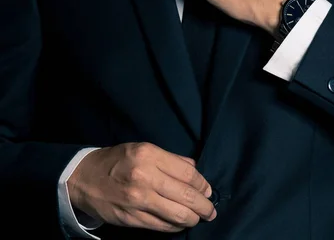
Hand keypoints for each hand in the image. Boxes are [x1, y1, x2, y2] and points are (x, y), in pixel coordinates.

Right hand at [68, 142, 215, 232]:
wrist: (82, 178)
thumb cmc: (117, 161)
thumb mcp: (143, 149)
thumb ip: (171, 159)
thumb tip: (195, 170)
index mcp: (149, 156)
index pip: (188, 173)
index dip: (203, 184)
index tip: (208, 190)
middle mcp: (144, 178)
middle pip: (186, 196)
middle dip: (204, 206)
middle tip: (210, 210)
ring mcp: (137, 201)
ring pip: (177, 215)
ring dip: (193, 219)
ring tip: (199, 218)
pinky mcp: (131, 219)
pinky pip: (161, 226)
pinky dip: (175, 226)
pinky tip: (180, 223)